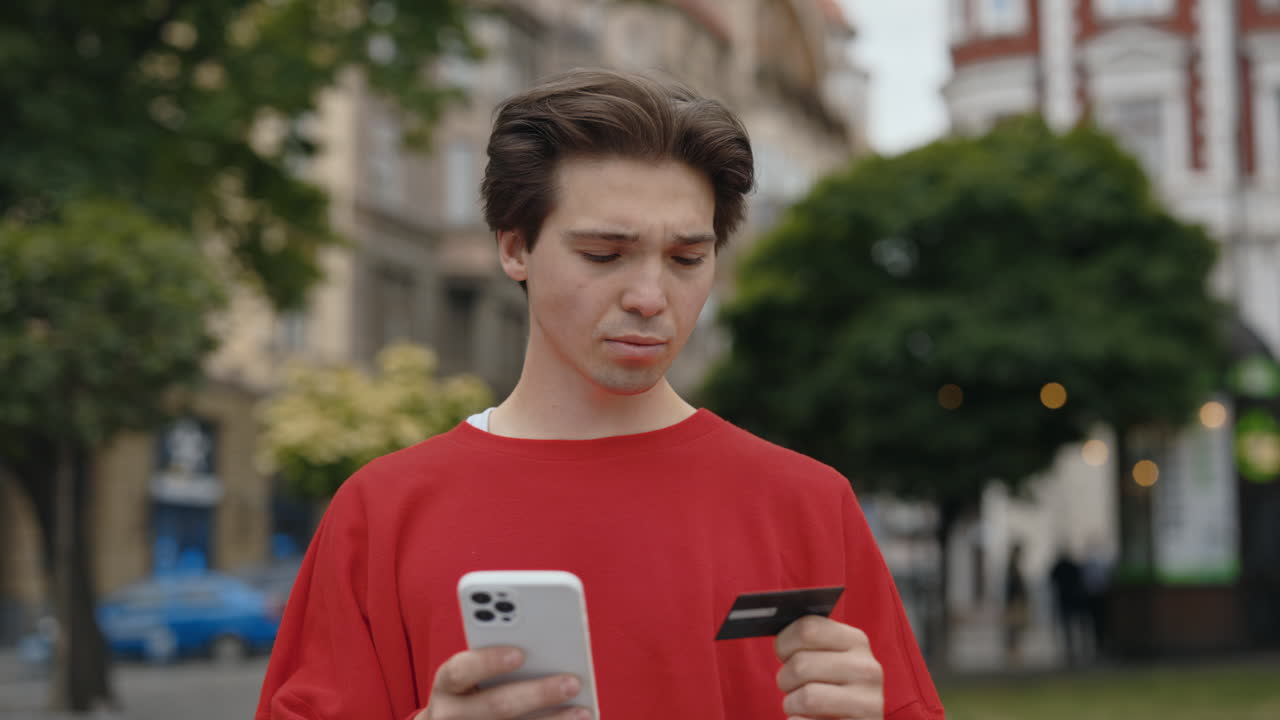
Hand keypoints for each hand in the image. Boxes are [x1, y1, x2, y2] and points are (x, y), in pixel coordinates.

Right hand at [417, 646, 589, 719]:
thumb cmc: (477, 692)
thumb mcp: (476, 676)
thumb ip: (500, 663)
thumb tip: (548, 655)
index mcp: (447, 685)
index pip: (460, 670)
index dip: (488, 661)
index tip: (520, 653)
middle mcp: (449, 716)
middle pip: (496, 706)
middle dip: (537, 694)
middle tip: (572, 683)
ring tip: (582, 712)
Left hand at [775, 615, 883, 719]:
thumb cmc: (831, 688)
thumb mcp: (828, 658)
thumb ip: (808, 641)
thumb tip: (776, 628)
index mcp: (856, 641)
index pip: (807, 628)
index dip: (785, 644)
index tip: (785, 655)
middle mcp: (867, 668)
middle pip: (800, 664)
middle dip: (785, 679)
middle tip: (794, 686)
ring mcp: (868, 702)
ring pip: (806, 697)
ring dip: (792, 705)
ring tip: (802, 706)